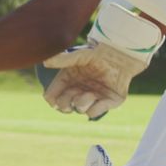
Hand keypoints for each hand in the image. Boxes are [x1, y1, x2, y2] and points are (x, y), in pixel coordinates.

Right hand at [40, 3, 163, 120]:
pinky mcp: (107, 103)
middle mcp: (78, 90)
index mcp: (68, 80)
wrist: (121, 54)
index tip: (54, 97)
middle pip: (64, 106)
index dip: (52, 100)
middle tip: (73, 95)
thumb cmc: (98, 52)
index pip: (52, 97)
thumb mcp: (79, 55)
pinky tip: (97, 97)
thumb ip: (63, 60)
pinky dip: (95, 108)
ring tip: (89, 93)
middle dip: (66, 104)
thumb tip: (45, 62)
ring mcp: (92, 97)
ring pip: (79, 110)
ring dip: (81, 103)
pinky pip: (95, 113)